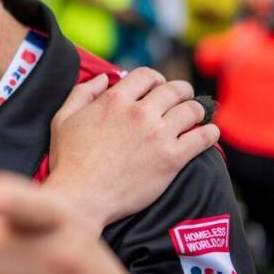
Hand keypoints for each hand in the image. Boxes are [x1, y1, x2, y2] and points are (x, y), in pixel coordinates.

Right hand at [44, 68, 218, 230]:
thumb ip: (82, 93)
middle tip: (181, 100)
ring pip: (192, 109)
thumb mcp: (63, 119)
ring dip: (196, 110)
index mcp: (115, 100)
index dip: (154, 79)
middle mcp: (139, 113)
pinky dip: (210, 132)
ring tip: (195, 116)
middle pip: (174, 89)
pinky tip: (208, 133)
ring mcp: (158, 135)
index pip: (146, 75)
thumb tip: (104, 79)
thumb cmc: (68, 161)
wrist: (80, 197)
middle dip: (180, 91)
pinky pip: (202, 138)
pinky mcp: (172, 158)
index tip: (156, 89)